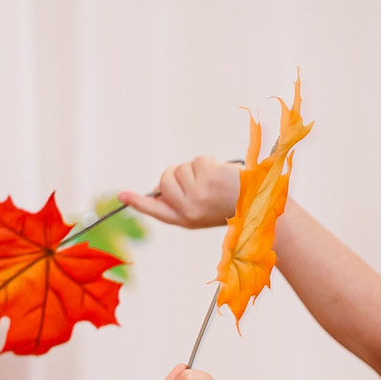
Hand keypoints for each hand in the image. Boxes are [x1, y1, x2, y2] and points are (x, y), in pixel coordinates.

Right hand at [117, 157, 239, 230]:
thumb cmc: (231, 205)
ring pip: (181, 168)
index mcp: (184, 219)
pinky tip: (221, 174)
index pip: (155, 210)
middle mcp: (187, 209)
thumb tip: (162, 187)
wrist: (259, 203)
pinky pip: (197, 160)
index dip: (137, 201)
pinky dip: (209, 162)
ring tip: (215, 180)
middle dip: (178, 173)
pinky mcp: (207, 178)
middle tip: (200, 181)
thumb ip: (181, 200)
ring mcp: (196, 193)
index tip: (121, 195)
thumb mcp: (202, 210)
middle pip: (165, 180)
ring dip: (197, 168)